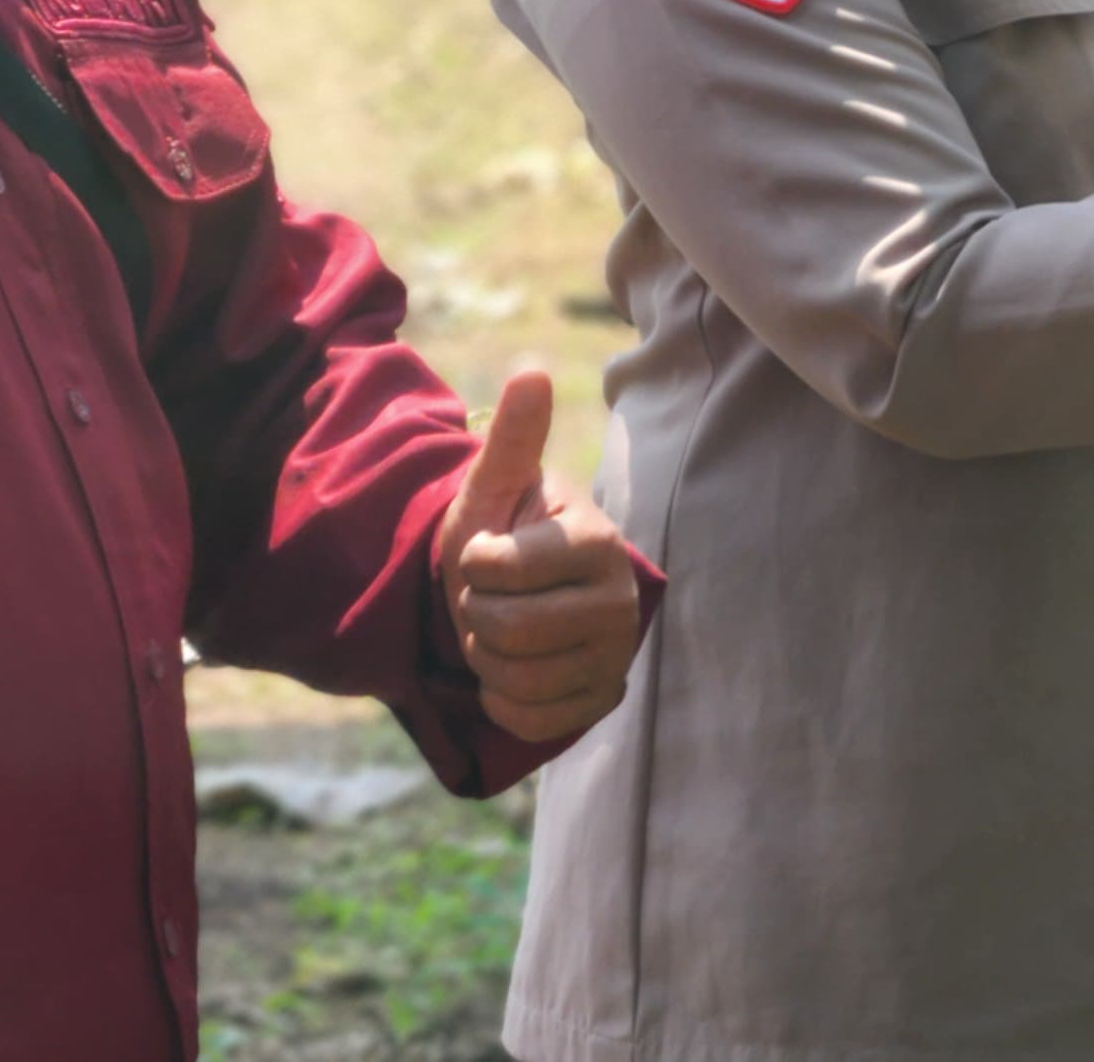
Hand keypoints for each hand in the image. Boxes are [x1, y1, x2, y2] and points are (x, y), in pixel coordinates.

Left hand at [434, 363, 644, 745]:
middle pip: (506, 631)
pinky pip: (529, 721)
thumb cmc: (500, 532)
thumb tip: (532, 372)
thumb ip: (512, 438)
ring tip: (502, 630)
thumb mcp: (493, 487)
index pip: (497, 569)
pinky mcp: (603, 700)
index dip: (473, 564)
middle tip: (491, 598)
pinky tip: (514, 670)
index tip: (488, 552)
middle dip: (477, 615)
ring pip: (515, 679)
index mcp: (598, 540)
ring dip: (486, 657)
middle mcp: (620, 600)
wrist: (514, 597)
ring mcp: (616, 654)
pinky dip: (502, 700)